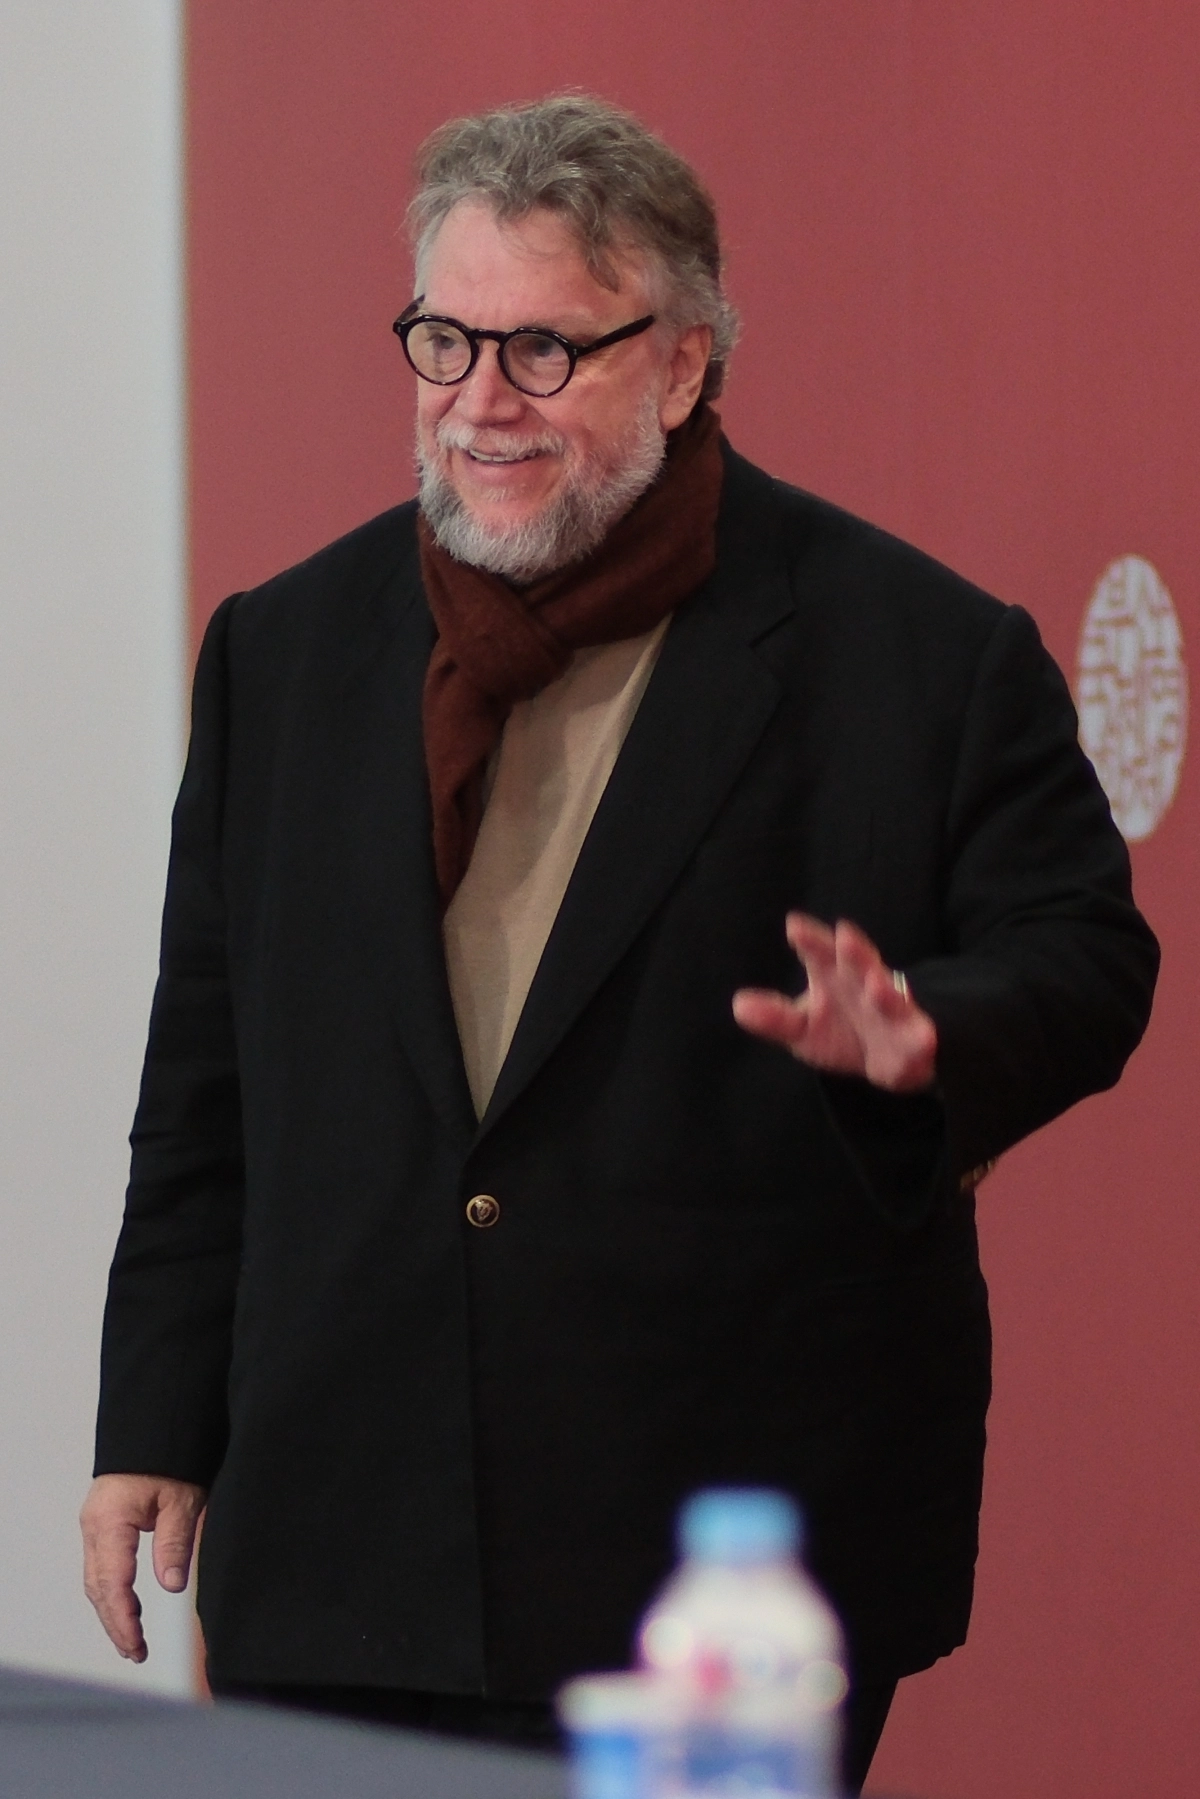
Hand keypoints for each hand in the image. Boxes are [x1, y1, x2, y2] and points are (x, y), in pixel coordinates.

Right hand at [80, 1473, 206, 1661]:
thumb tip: (171, 1587)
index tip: (136, 1646)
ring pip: (96, 1580)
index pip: (111, 1582)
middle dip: (115, 1624)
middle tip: (136, 1654)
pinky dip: (112, 1593)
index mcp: (110, 1520)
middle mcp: (94, 1525)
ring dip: (112, 1612)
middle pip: (98, 1587)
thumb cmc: (171, 1456)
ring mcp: (94, 1525)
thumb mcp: (182, 1499)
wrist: (156, 1424)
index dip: (122, 1619)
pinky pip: (101, 1567)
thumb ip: (174, 1542)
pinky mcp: (102, 1524)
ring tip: (133, 1643)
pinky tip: (129, 1610)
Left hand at [732, 913, 937, 1091]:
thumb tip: (738, 1005)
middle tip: (844, 936)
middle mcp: (866, 984)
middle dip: (855, 952)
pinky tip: (924, 1038)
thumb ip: (775, 1017)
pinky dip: (922, 1037)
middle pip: (861, 964)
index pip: (821, 952)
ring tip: (874, 984)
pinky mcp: (914, 1039)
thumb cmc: (842, 1030)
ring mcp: (893, 1011)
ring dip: (886, 991)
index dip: (810, 940)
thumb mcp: (802, 1028)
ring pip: (892, 997)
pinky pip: (920, 1037)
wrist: (888, 1060)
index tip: (794, 926)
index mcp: (836, 974)